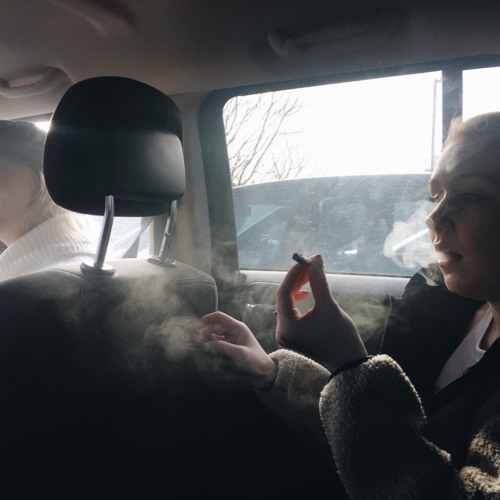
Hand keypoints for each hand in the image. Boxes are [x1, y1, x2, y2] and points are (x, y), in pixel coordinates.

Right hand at [197, 311, 276, 389]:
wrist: (263, 372)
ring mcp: (232, 339)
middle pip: (215, 325)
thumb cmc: (255, 360)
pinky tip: (208, 350)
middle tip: (197, 340)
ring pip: (216, 334)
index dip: (207, 319)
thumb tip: (207, 345)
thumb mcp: (239, 353)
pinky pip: (218, 343)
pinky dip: (212, 345)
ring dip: (208, 337)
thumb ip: (223, 347)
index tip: (197, 327)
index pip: (219, 317)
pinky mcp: (231, 347)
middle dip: (205, 330)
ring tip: (201, 345)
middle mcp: (234, 331)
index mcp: (237, 327)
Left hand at [276, 254, 366, 372]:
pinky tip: (308, 293)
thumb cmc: (341, 337)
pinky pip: (291, 311)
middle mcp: (281, 331)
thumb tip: (315, 258)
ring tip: (311, 276)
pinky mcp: (293, 334)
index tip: (306, 260)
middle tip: (310, 265)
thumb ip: (319, 281)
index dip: (294, 274)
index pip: (283, 293)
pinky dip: (298, 299)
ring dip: (298, 287)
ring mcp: (286, 334)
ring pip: (287, 303)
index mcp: (286, 326)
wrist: (349, 363)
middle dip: (296, 279)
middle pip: (283, 297)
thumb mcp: (329, 306)